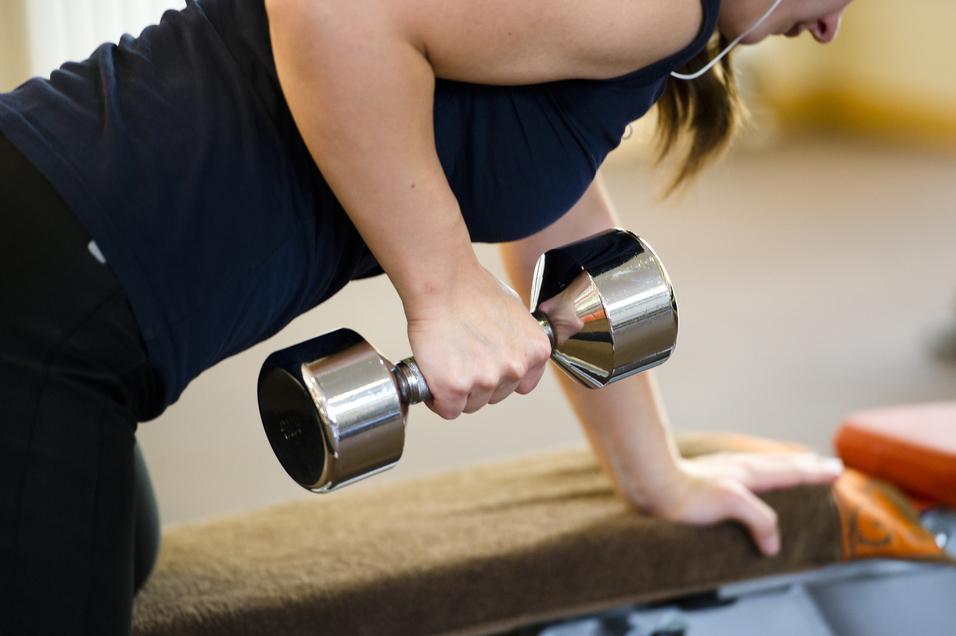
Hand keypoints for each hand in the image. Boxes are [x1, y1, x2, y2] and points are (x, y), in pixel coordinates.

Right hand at [405, 265, 551, 418]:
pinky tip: (434, 376)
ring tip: (447, 360)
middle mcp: (516, 368)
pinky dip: (438, 398)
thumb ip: (518, 340)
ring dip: (457, 390)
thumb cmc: (472, 289)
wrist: (443, 284)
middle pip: (495, 397)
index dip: (500, 377)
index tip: (486, 366)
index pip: (522, 386)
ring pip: (470, 404)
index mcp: (536, 351)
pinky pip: (448, 410)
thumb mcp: (515, 312)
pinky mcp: (456, 388)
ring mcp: (487, 380)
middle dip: (477, 382)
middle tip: (460, 357)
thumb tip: (510, 352)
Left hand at [637, 452, 843, 555]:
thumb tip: (774, 546)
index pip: (789, 472)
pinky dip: (758, 469)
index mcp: (748, 474)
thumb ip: (759, 521)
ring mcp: (722, 469)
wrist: (653, 484)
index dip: (814, 472)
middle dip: (805, 464)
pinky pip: (744, 468)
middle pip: (779, 463)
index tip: (836, 470)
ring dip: (783, 464)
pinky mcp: (707, 475)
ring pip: (762, 463)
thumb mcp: (731, 505)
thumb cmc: (688, 496)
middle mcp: (738, 467)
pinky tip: (749, 472)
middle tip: (826, 463)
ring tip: (795, 464)